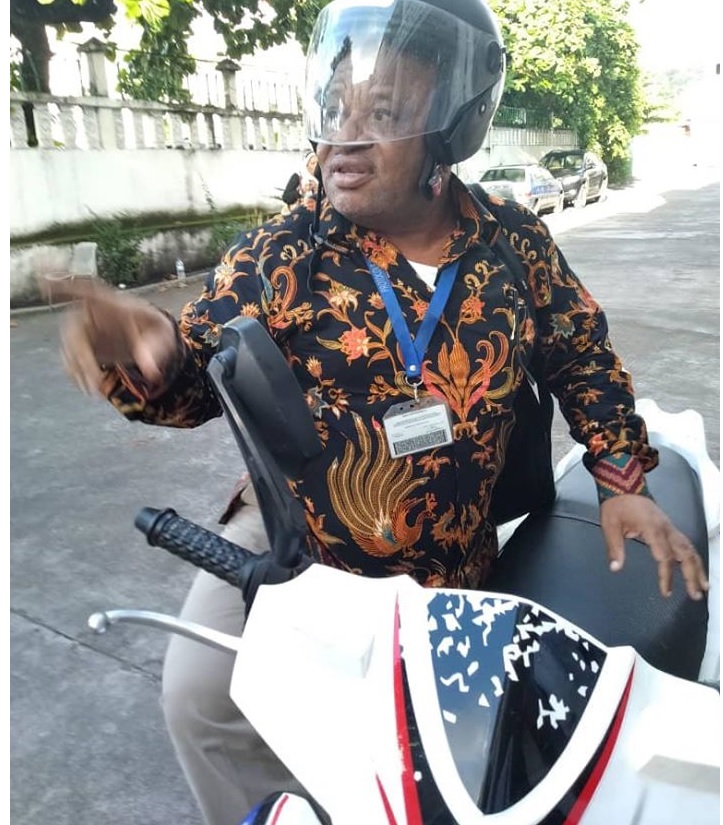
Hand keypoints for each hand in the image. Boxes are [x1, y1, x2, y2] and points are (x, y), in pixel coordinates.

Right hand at [41, 277, 177, 396]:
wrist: (150, 337)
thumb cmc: (155, 328)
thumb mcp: (162, 335)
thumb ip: (154, 349)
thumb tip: (151, 372)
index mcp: (109, 301)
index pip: (83, 289)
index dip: (62, 284)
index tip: (43, 280)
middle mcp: (89, 311)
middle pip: (75, 334)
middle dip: (82, 360)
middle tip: (95, 384)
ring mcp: (82, 328)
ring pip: (70, 349)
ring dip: (78, 371)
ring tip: (94, 391)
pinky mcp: (81, 344)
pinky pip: (70, 358)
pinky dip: (76, 373)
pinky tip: (86, 387)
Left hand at [600, 494, 708, 600]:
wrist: (624, 486)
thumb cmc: (617, 505)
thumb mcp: (610, 525)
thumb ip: (614, 547)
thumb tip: (615, 568)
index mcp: (653, 529)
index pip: (665, 557)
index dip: (667, 576)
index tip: (666, 592)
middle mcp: (667, 529)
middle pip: (686, 554)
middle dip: (692, 575)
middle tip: (696, 595)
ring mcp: (670, 527)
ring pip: (690, 549)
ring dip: (698, 568)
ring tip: (704, 586)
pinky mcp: (670, 527)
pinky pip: (686, 544)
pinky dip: (693, 558)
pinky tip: (696, 568)